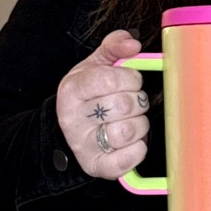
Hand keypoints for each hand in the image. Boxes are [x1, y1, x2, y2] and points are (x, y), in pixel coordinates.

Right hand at [57, 29, 151, 180]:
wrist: (70, 131)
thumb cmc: (88, 96)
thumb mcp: (95, 66)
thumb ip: (114, 47)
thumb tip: (132, 44)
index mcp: (71, 90)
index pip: (111, 79)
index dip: (131, 79)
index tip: (131, 81)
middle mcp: (72, 119)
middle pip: (123, 105)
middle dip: (138, 101)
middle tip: (133, 103)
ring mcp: (83, 145)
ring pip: (129, 131)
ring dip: (139, 124)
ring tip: (131, 121)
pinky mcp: (97, 167)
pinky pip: (130, 157)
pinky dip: (139, 148)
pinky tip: (132, 141)